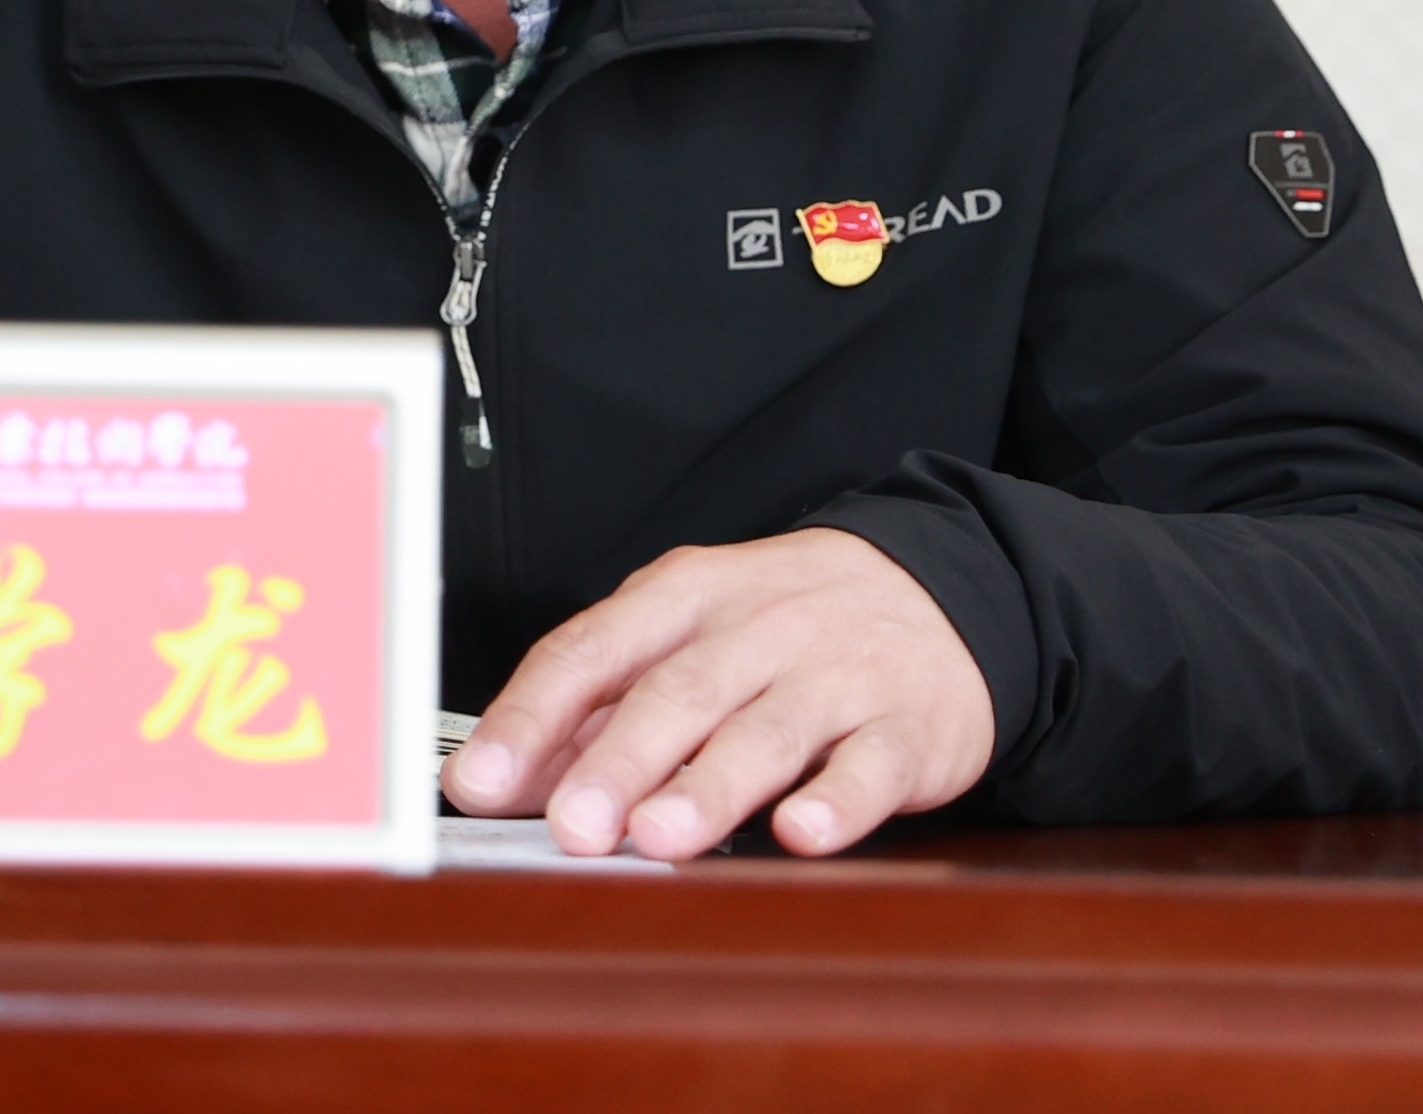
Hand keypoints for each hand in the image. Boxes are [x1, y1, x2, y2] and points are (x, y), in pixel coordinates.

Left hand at [440, 528, 993, 861]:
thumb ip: (601, 704)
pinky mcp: (907, 725)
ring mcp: (836, 674)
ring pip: (767, 731)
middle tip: (572, 826)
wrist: (943, 587)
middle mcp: (757, 627)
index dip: (530, 718)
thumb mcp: (689, 632)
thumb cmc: (789, 623)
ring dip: (709, 787)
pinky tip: (805, 832)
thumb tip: (509, 780)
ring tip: (659, 836)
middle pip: (676, 692)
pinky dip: (839, 800)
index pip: (591, 650)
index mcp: (685, 597)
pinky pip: (871, 764)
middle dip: (618, 760)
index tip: (479, 782)